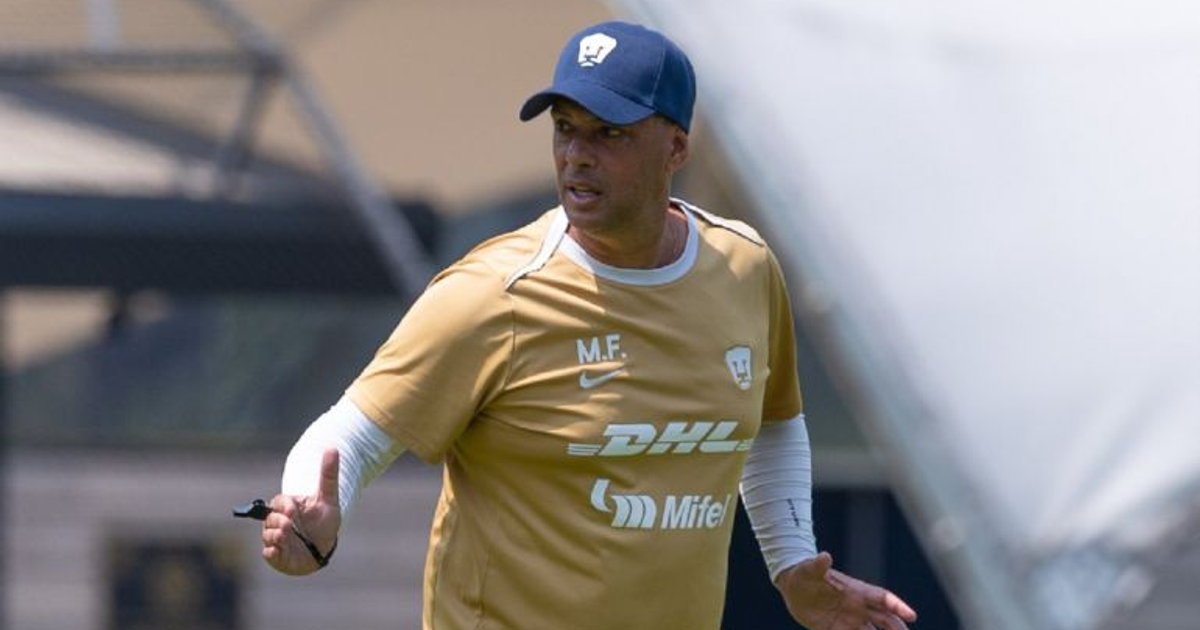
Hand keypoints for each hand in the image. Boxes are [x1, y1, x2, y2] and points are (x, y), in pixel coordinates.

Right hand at [261, 448, 341, 575]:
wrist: (324, 547)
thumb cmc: (324, 521)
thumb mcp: (329, 498)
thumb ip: (328, 475)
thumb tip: (332, 448)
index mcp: (288, 506)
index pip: (278, 502)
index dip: (283, 505)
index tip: (292, 510)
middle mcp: (278, 521)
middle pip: (270, 518)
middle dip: (278, 521)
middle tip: (289, 525)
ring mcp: (276, 538)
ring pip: (267, 535)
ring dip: (274, 536)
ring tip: (285, 537)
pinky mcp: (276, 555)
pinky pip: (268, 553)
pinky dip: (271, 552)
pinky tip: (277, 551)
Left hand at [776, 552, 917, 629]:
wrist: (792, 586)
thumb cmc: (804, 572)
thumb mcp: (809, 569)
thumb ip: (818, 565)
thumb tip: (824, 556)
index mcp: (855, 590)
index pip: (882, 598)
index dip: (898, 606)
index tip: (911, 616)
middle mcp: (857, 606)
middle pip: (885, 619)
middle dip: (897, 629)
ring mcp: (849, 619)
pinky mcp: (836, 629)